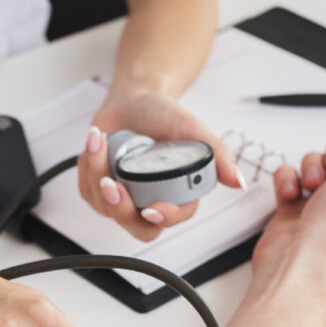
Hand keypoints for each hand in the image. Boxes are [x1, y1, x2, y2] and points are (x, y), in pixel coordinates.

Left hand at [78, 90, 243, 240]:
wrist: (134, 100)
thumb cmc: (164, 115)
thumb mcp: (193, 129)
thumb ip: (216, 154)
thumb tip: (238, 181)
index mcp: (175, 194)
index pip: (171, 219)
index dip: (163, 218)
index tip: (152, 208)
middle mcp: (148, 200)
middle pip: (135, 226)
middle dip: (120, 208)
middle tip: (111, 184)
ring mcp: (122, 198)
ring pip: (106, 207)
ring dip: (97, 174)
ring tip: (99, 140)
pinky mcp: (97, 190)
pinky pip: (88, 191)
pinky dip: (87, 166)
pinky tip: (94, 143)